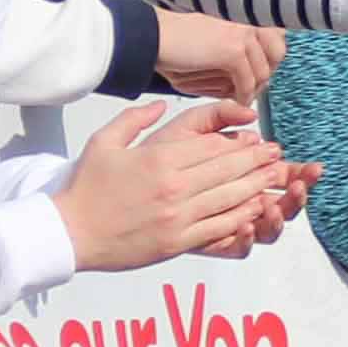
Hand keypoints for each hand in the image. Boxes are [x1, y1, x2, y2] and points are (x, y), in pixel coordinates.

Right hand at [55, 99, 302, 270]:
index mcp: (159, 159)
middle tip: (277, 156)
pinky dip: (242, 218)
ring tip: (277, 178)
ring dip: (257, 187)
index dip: (239, 143)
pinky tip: (257, 210)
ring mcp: (178, 217)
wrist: (70, 232)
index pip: (211, 147)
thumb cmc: (86, 186)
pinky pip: (219, 227)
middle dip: (257, 162)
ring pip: (230, 198)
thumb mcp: (104, 141)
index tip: (257, 140)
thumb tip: (162, 104)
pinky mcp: (177, 242)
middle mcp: (174, 186)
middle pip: (228, 170)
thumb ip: (135, 119)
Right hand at [145, 8, 289, 97]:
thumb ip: (238, 48)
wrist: (154, 36)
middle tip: (251, 89)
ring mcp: (243, 34)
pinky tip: (234, 101)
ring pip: (263, 72)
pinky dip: (242, 97)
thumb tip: (258, 71)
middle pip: (277, 54)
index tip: (259, 72)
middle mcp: (248, 19)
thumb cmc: (178, 39)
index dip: (270, 58)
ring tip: (240, 98)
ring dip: (253, 89)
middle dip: (266, 74)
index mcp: (245, 11)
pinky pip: (247, 83)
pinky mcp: (233, 51)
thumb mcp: (215, 39)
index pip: (278, 36)